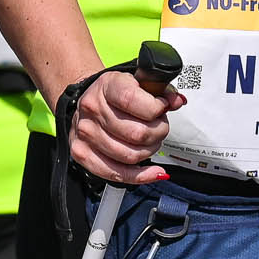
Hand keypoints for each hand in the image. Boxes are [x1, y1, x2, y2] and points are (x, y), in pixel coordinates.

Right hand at [70, 68, 179, 185]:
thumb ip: (160, 91)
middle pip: (136, 133)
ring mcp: (86, 134)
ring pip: (130, 155)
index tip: (162, 108)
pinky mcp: (83, 154)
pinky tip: (154, 172)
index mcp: (106, 86)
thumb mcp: (137, 83)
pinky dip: (141, 176)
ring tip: (151, 142)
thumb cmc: (114, 94)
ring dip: (150, 151)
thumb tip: (176, 101)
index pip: (132, 100)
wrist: (88, 101)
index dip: (155, 108)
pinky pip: (117, 174)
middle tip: (160, 127)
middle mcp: (93, 110)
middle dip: (158, 132)